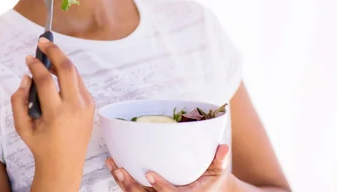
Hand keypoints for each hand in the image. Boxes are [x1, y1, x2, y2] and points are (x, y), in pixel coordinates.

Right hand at [11, 37, 94, 189]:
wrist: (65, 164)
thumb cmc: (40, 145)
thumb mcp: (21, 127)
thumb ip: (18, 100)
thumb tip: (26, 77)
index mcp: (57, 114)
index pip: (46, 81)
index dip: (36, 66)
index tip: (28, 58)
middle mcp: (75, 108)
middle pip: (67, 68)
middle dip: (55, 51)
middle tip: (43, 42)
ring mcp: (86, 106)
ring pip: (75, 73)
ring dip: (61, 61)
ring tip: (47, 56)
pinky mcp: (92, 105)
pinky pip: (79, 83)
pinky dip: (67, 75)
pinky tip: (56, 74)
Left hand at [106, 145, 232, 191]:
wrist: (207, 191)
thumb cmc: (211, 179)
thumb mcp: (217, 171)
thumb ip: (219, 160)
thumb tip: (224, 147)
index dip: (160, 187)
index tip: (150, 175)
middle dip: (132, 185)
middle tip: (121, 170)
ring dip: (122, 181)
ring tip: (113, 165)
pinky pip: (133, 189)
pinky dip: (121, 179)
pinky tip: (112, 165)